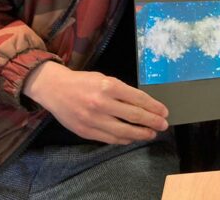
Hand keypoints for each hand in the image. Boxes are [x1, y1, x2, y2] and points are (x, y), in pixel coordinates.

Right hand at [23, 61, 168, 144]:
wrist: (55, 89)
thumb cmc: (84, 82)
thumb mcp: (105, 79)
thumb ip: (122, 92)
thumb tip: (143, 105)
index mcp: (109, 86)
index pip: (138, 99)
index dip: (154, 107)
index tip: (164, 112)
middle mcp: (102, 103)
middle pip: (134, 116)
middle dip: (152, 121)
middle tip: (163, 125)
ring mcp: (93, 119)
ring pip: (123, 131)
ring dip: (140, 134)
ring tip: (151, 134)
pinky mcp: (85, 131)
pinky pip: (109, 138)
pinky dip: (124, 139)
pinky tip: (132, 138)